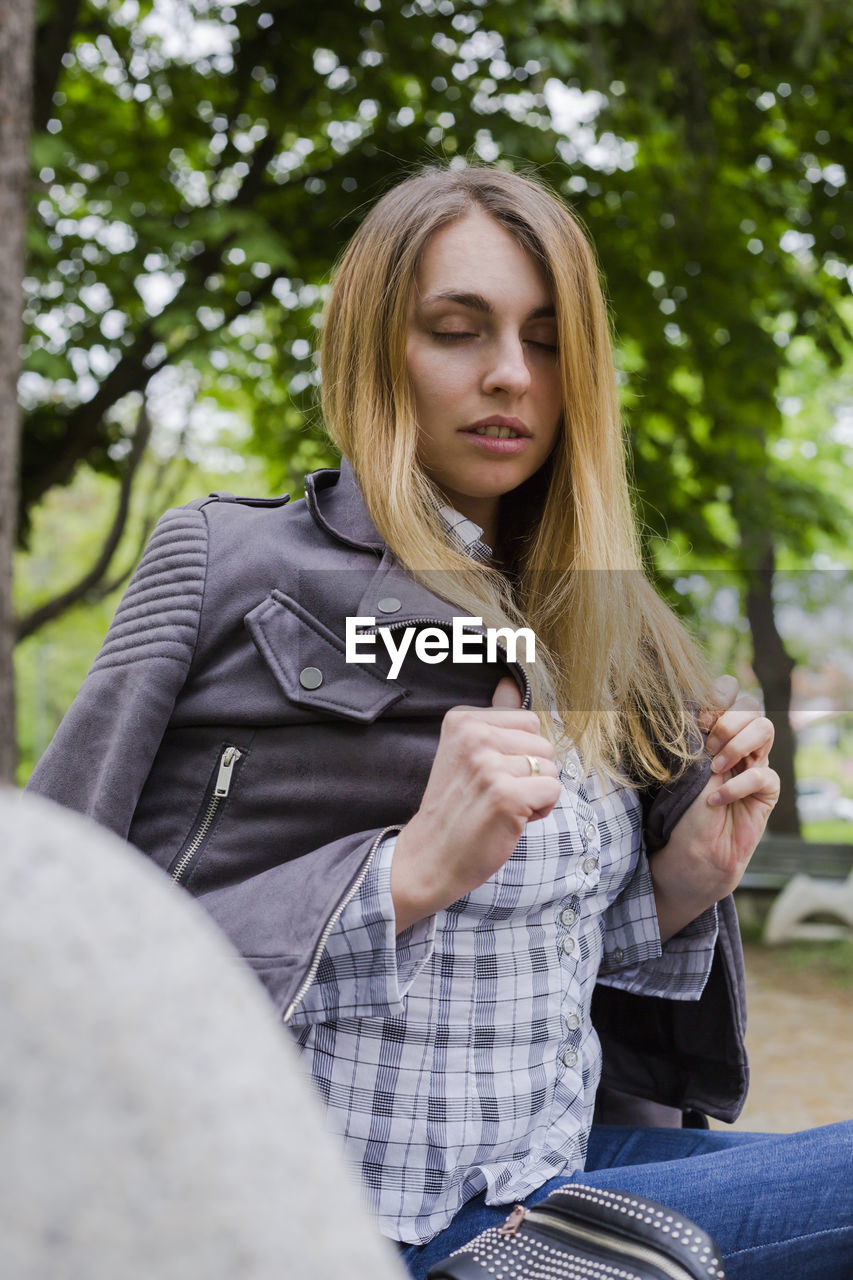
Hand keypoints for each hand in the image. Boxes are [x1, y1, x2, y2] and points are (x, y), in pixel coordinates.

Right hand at [390, 677, 562, 931]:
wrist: (431, 855)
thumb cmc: (454, 806)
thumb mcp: (464, 752)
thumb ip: (492, 717)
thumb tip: (511, 684)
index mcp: (462, 720)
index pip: (527, 720)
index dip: (519, 752)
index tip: (491, 773)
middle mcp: (473, 737)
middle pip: (543, 743)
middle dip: (532, 772)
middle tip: (497, 793)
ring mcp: (489, 766)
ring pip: (550, 768)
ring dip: (536, 793)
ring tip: (503, 806)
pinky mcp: (506, 796)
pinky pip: (553, 790)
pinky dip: (541, 810)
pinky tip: (513, 818)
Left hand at [651, 674, 779, 940]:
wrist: (689, 855)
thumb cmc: (676, 810)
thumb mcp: (675, 766)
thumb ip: (685, 735)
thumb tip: (677, 704)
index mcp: (713, 731)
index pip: (730, 692)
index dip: (719, 696)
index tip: (696, 719)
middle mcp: (736, 744)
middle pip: (751, 704)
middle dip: (727, 720)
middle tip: (707, 746)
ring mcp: (754, 766)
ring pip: (765, 728)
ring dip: (738, 744)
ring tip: (714, 768)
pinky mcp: (765, 793)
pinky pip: (764, 775)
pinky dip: (738, 786)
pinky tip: (716, 800)